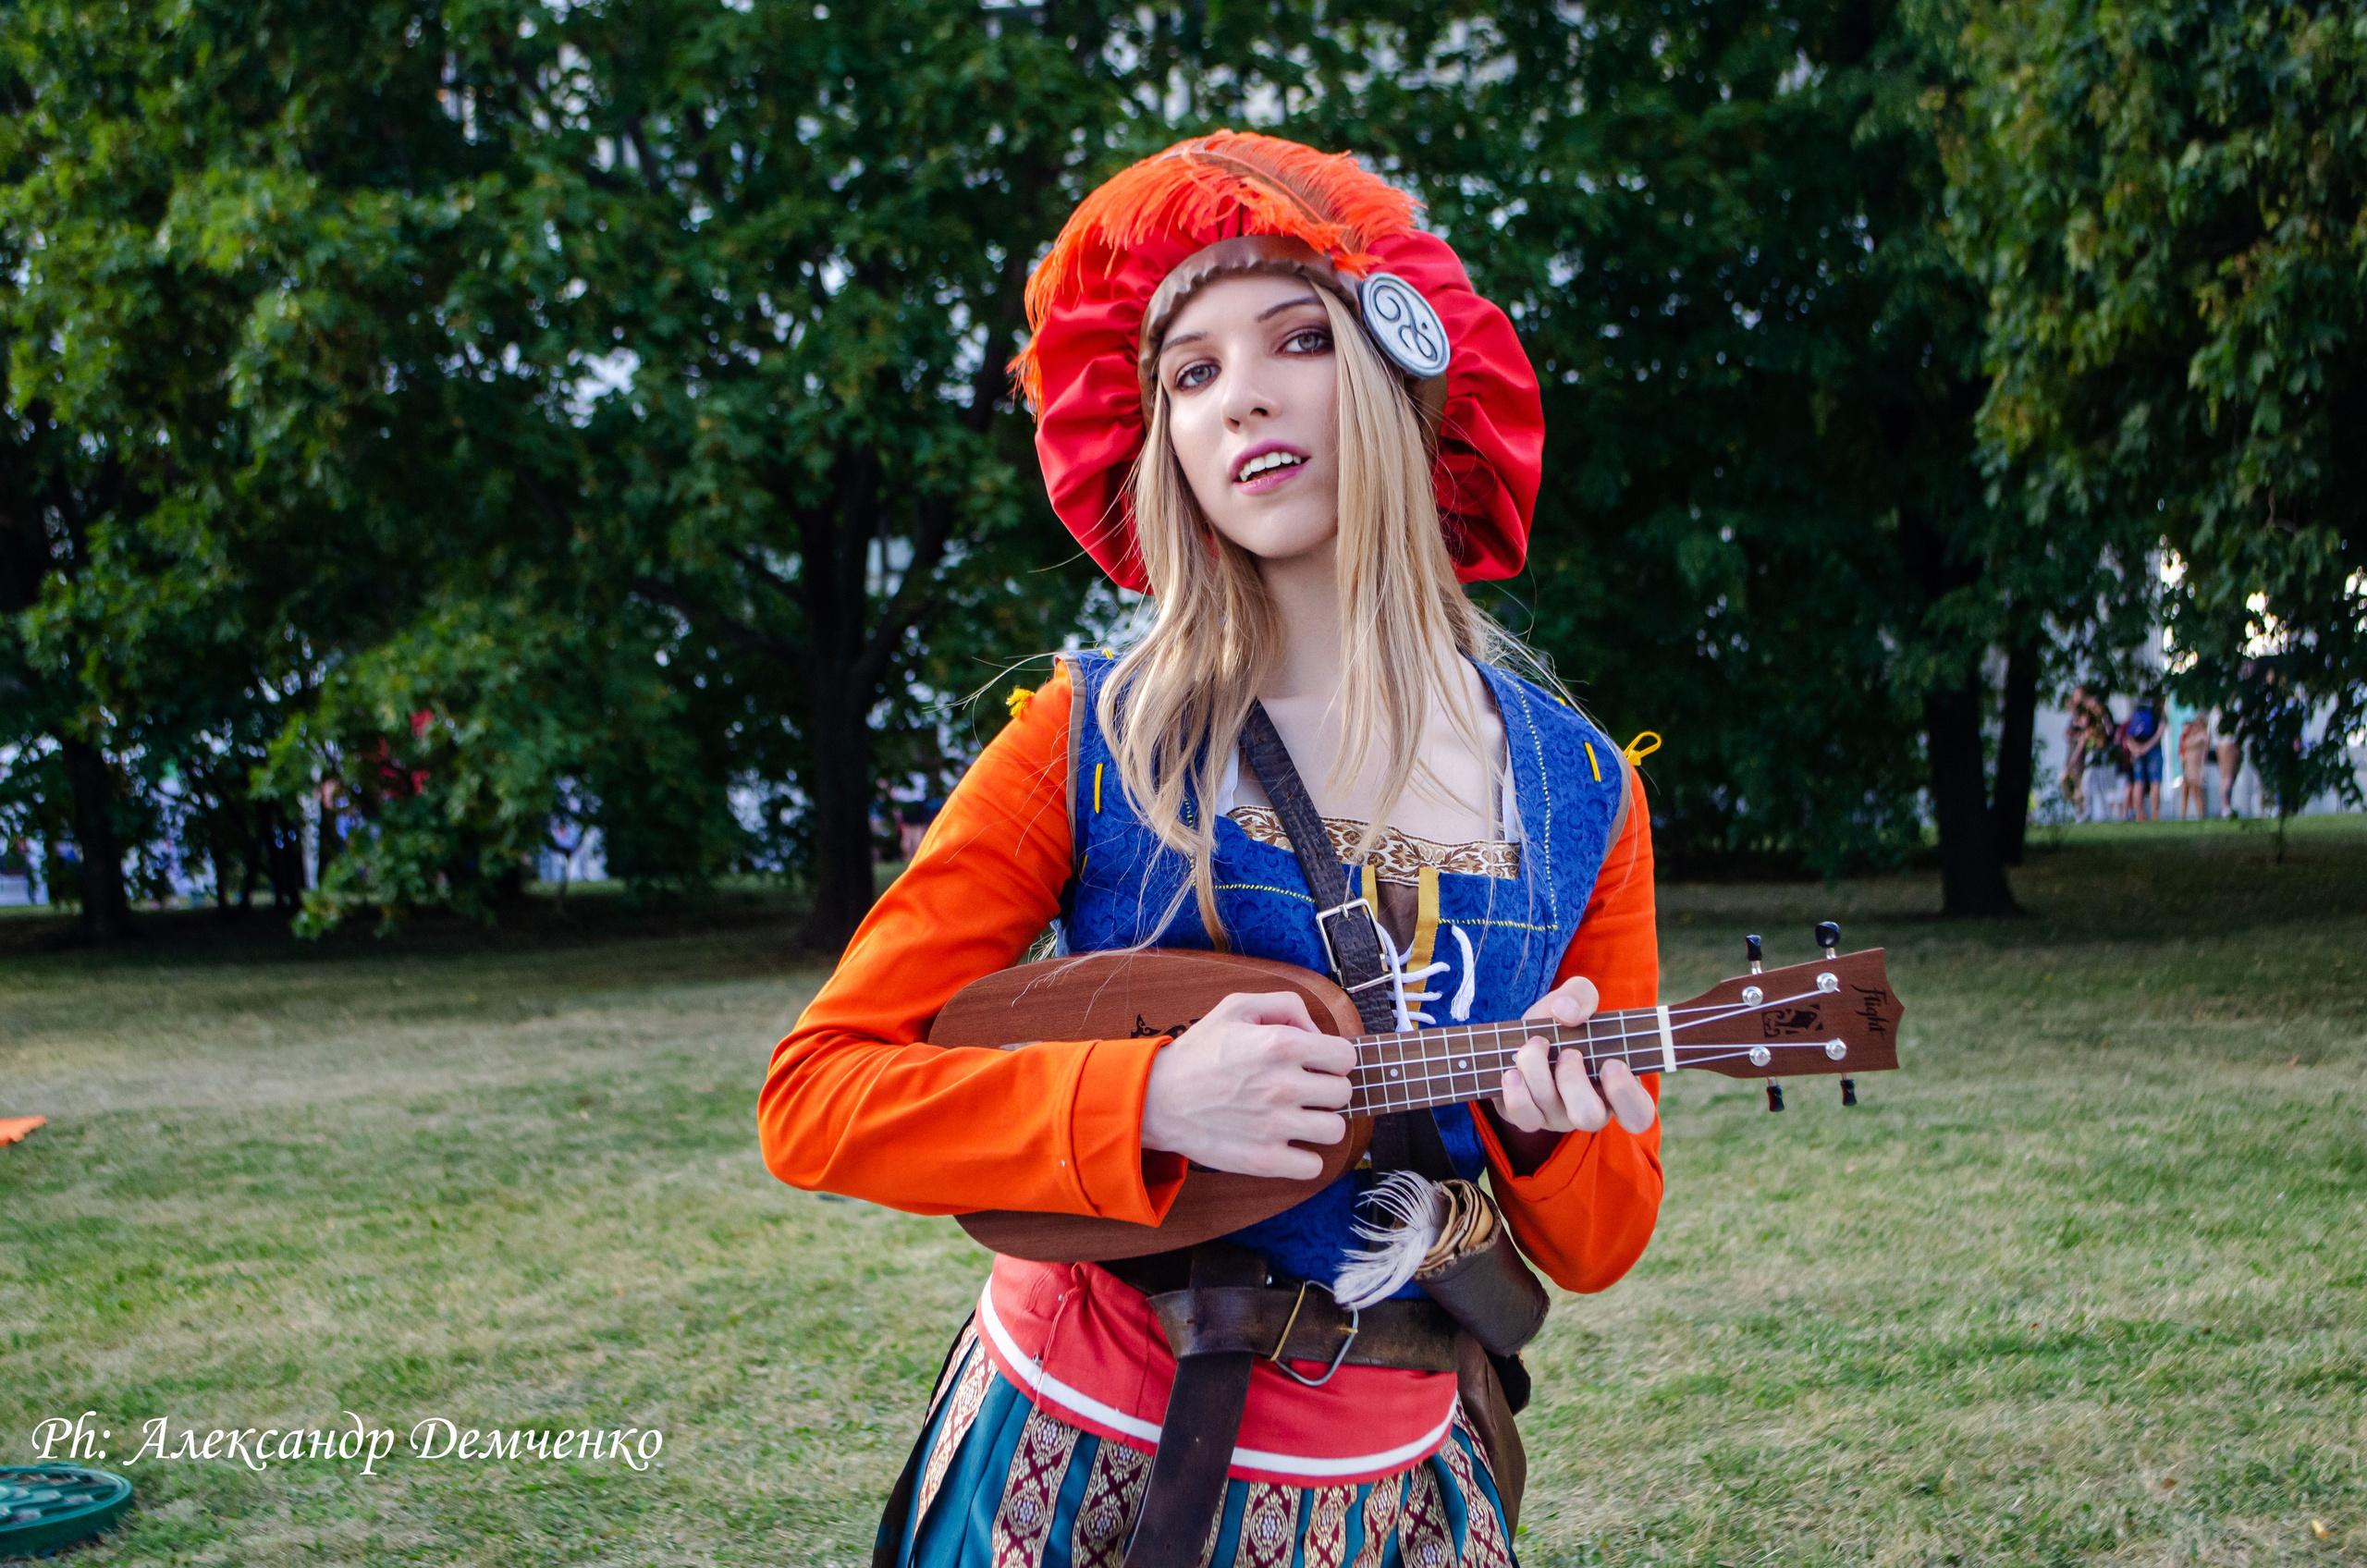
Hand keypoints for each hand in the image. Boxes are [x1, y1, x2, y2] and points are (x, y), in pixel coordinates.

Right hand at [1141, 991, 1356, 1179]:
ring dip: (1320, 1122)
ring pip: (1335, 1128)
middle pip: (1344, 1092)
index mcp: (1280, 1044)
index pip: (1345, 1055)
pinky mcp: (1264, 1159)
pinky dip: (1305, 1158)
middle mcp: (1283, 1085)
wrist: (1156, 1099)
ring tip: (1298, 1117)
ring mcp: (1275, 1126)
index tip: (1316, 1063)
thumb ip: (1286, 1005)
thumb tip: (1317, 1032)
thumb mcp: (1236, 1007)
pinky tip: (1288, 1144)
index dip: (1332, 1057)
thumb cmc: (1198, 1053)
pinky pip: (1314, 1166)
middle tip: (1303, 1089)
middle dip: (1327, 1088)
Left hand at [1495, 975, 1658, 1135]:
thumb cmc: (1562, 1023)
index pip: (1638, 1114)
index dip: (1626, 1095)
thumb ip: (1580, 996)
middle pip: (1590, 1117)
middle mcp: (1590, 1108)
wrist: (1524, 1036)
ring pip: (1553, 1114)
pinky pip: (1524, 1120)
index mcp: (1616, 1086)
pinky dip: (1516, 1095)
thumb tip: (1566, 1012)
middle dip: (1573, 1079)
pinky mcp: (1529, 1117)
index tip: (1611, 1064)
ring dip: (1539, 1074)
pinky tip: (1512, 1072)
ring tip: (1535, 1046)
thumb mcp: (1576, 1000)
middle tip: (1568, 1052)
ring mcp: (1558, 1117)